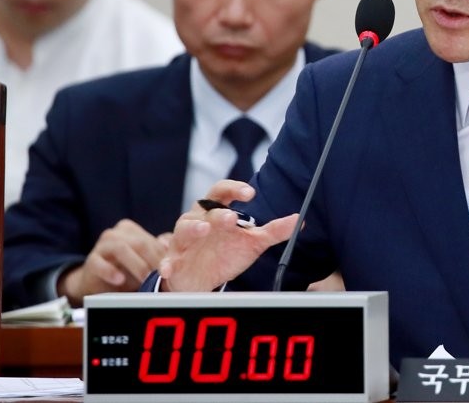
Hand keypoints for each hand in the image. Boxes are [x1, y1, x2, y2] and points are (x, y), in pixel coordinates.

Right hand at [57, 219, 170, 305]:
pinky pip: (99, 263)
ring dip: (136, 265)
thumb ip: (159, 252)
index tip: (171, 270)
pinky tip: (119, 280)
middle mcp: (116, 234)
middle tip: (161, 277)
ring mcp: (102, 245)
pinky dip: (110, 271)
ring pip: (121, 249)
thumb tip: (173, 249)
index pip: (151, 240)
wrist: (98, 283)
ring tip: (145, 280)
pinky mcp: (91, 260)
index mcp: (130, 230)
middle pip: (139, 243)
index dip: (163, 256)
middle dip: (153, 260)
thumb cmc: (126, 271)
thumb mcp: (144, 261)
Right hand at [159, 179, 298, 290]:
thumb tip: (300, 220)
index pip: (222, 192)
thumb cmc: (224, 253)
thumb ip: (274, 231)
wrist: (200, 279)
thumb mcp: (252, 242)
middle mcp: (198, 221)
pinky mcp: (174, 261)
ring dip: (193, 229)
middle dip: (217, 212)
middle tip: (231, 216)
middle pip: (204, 208)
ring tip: (203, 230)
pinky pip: (168, 261)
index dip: (234, 189)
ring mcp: (184, 241)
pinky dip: (168, 264)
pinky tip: (171, 267)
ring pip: (184, 229)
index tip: (250, 193)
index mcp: (216, 212)